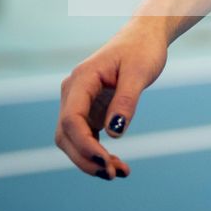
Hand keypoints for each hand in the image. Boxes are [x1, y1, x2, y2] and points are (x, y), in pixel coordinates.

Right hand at [55, 19, 170, 179]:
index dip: (84, 145)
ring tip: (119, 172)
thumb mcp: (139, 72)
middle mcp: (74, 92)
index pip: (71, 119)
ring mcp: (79, 102)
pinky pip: (86, 138)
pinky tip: (117, 166)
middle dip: (86, 159)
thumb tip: (114, 134)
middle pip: (66, 135)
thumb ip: (126, 101)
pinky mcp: (89, 111)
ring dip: (91, 161)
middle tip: (113, 174)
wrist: (144, 37)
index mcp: (82, 78)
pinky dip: (97, 154)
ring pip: (73, 141)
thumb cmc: (142, 49)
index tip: (105, 162)